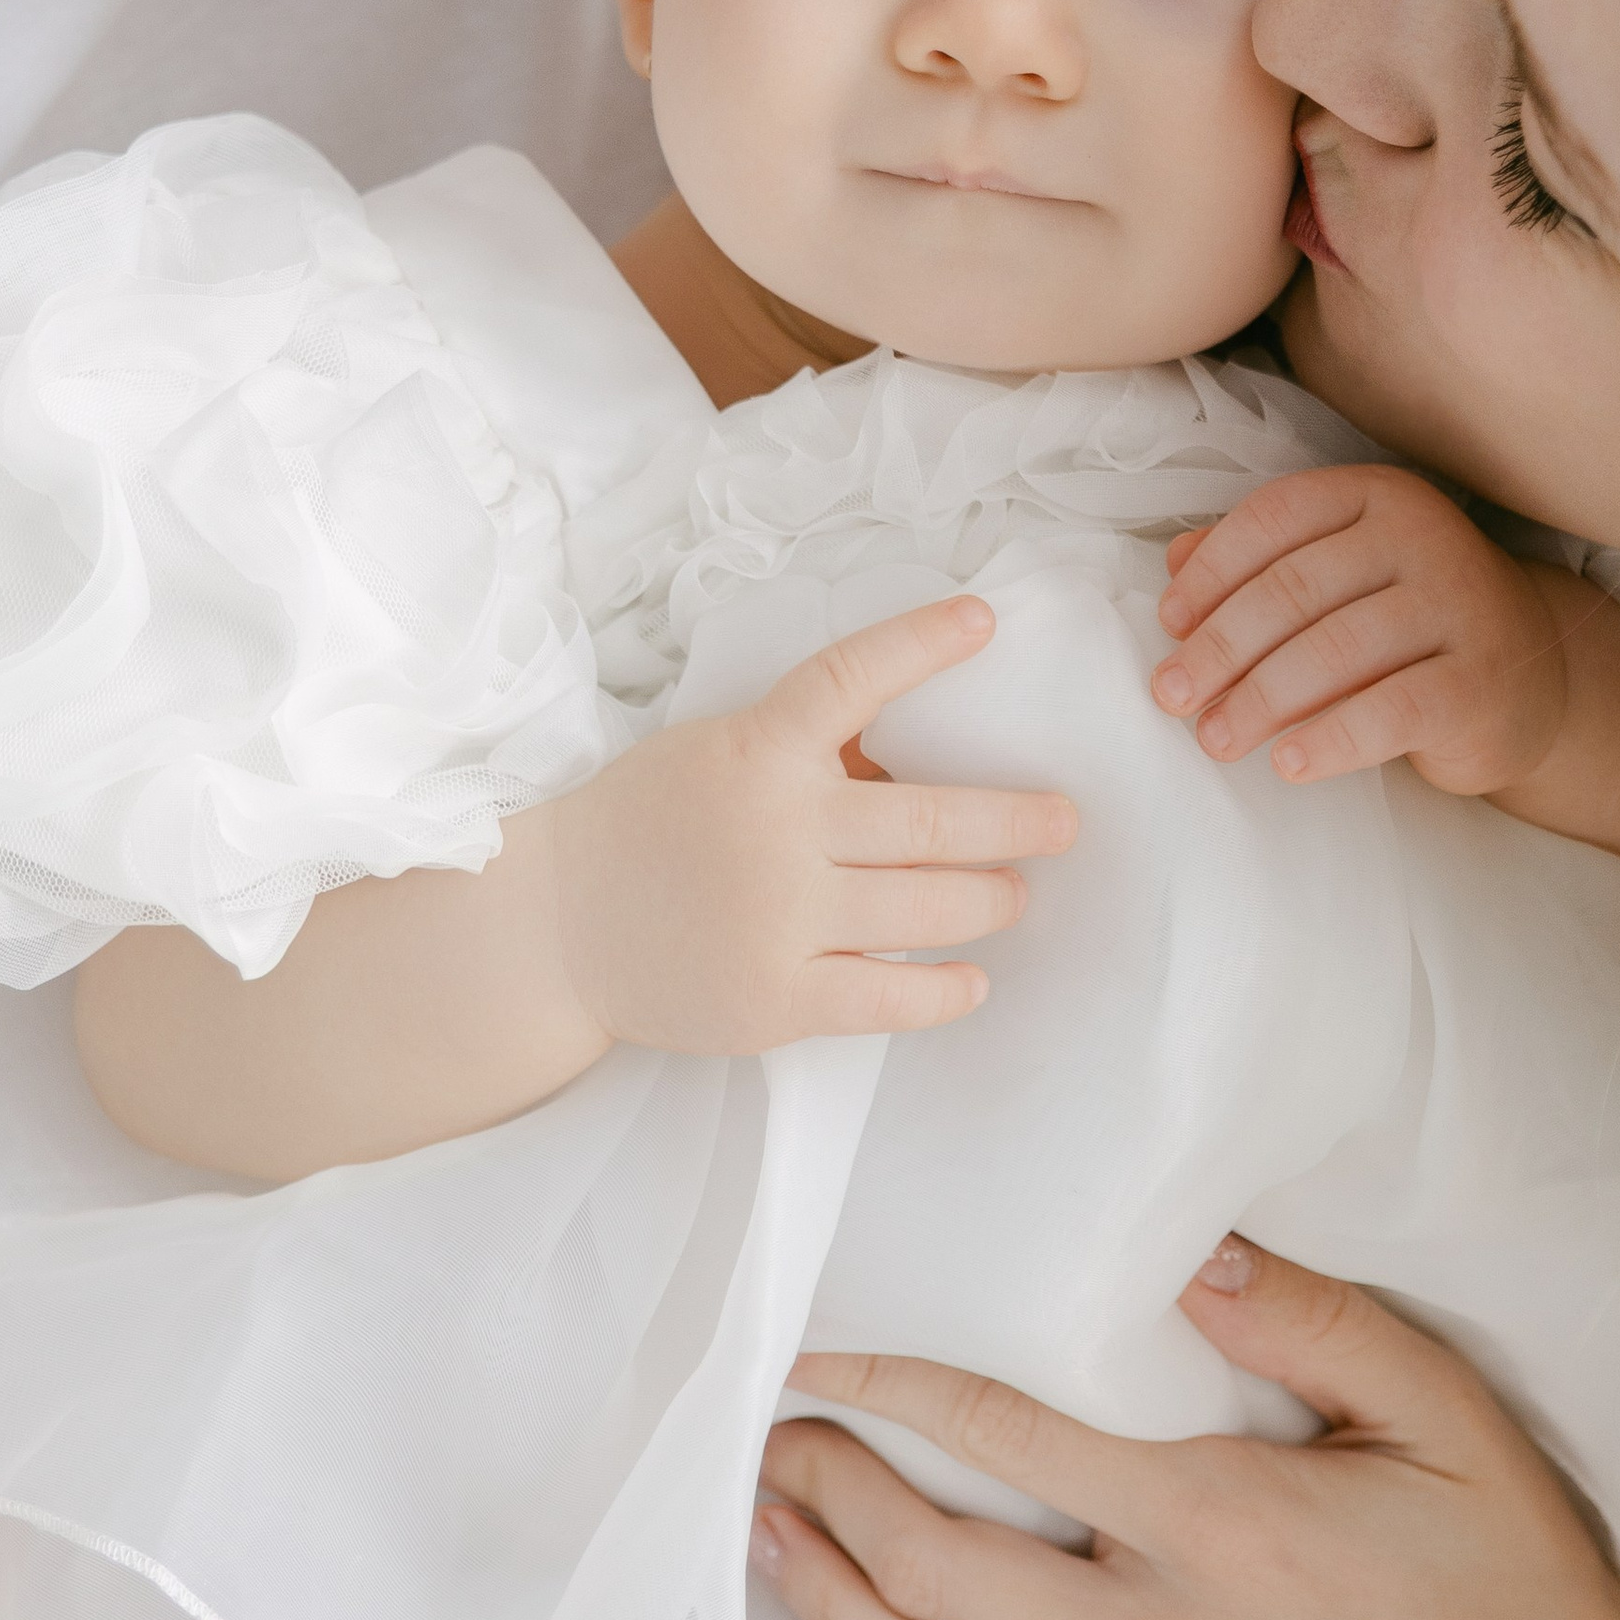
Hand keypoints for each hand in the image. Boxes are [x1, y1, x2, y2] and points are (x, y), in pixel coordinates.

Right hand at [554, 596, 1076, 1051]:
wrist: (557, 925)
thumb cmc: (649, 824)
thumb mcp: (719, 753)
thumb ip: (807, 755)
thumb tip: (916, 756)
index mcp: (759, 751)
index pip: (853, 677)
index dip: (923, 643)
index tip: (983, 621)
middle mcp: (778, 831)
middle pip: (932, 823)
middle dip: (1016, 820)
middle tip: (1062, 818)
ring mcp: (778, 919)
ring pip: (926, 909)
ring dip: (992, 898)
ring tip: (1018, 891)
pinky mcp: (774, 998)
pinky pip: (889, 999)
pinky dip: (945, 989)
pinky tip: (973, 978)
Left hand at [754, 1241, 1619, 1619]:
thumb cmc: (1521, 1587)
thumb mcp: (1444, 1412)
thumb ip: (1312, 1320)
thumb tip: (1190, 1255)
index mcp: (1217, 1521)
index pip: (1002, 1433)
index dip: (888, 1384)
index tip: (815, 1353)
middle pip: (937, 1565)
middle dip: (829, 1493)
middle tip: (768, 1440)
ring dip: (833, 1617)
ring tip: (773, 1547)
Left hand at [1155, 463, 1570, 787]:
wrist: (1529, 675)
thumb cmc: (1408, 622)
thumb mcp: (1340, 573)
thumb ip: (1262, 560)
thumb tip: (1174, 560)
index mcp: (1377, 497)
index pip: (1275, 517)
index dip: (1212, 571)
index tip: (1170, 625)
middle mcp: (1423, 538)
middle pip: (1295, 588)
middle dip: (1221, 647)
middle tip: (1172, 695)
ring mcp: (1458, 607)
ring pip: (1335, 650)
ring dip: (1259, 700)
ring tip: (1214, 738)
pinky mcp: (1480, 682)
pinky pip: (1389, 712)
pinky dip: (1329, 740)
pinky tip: (1286, 764)